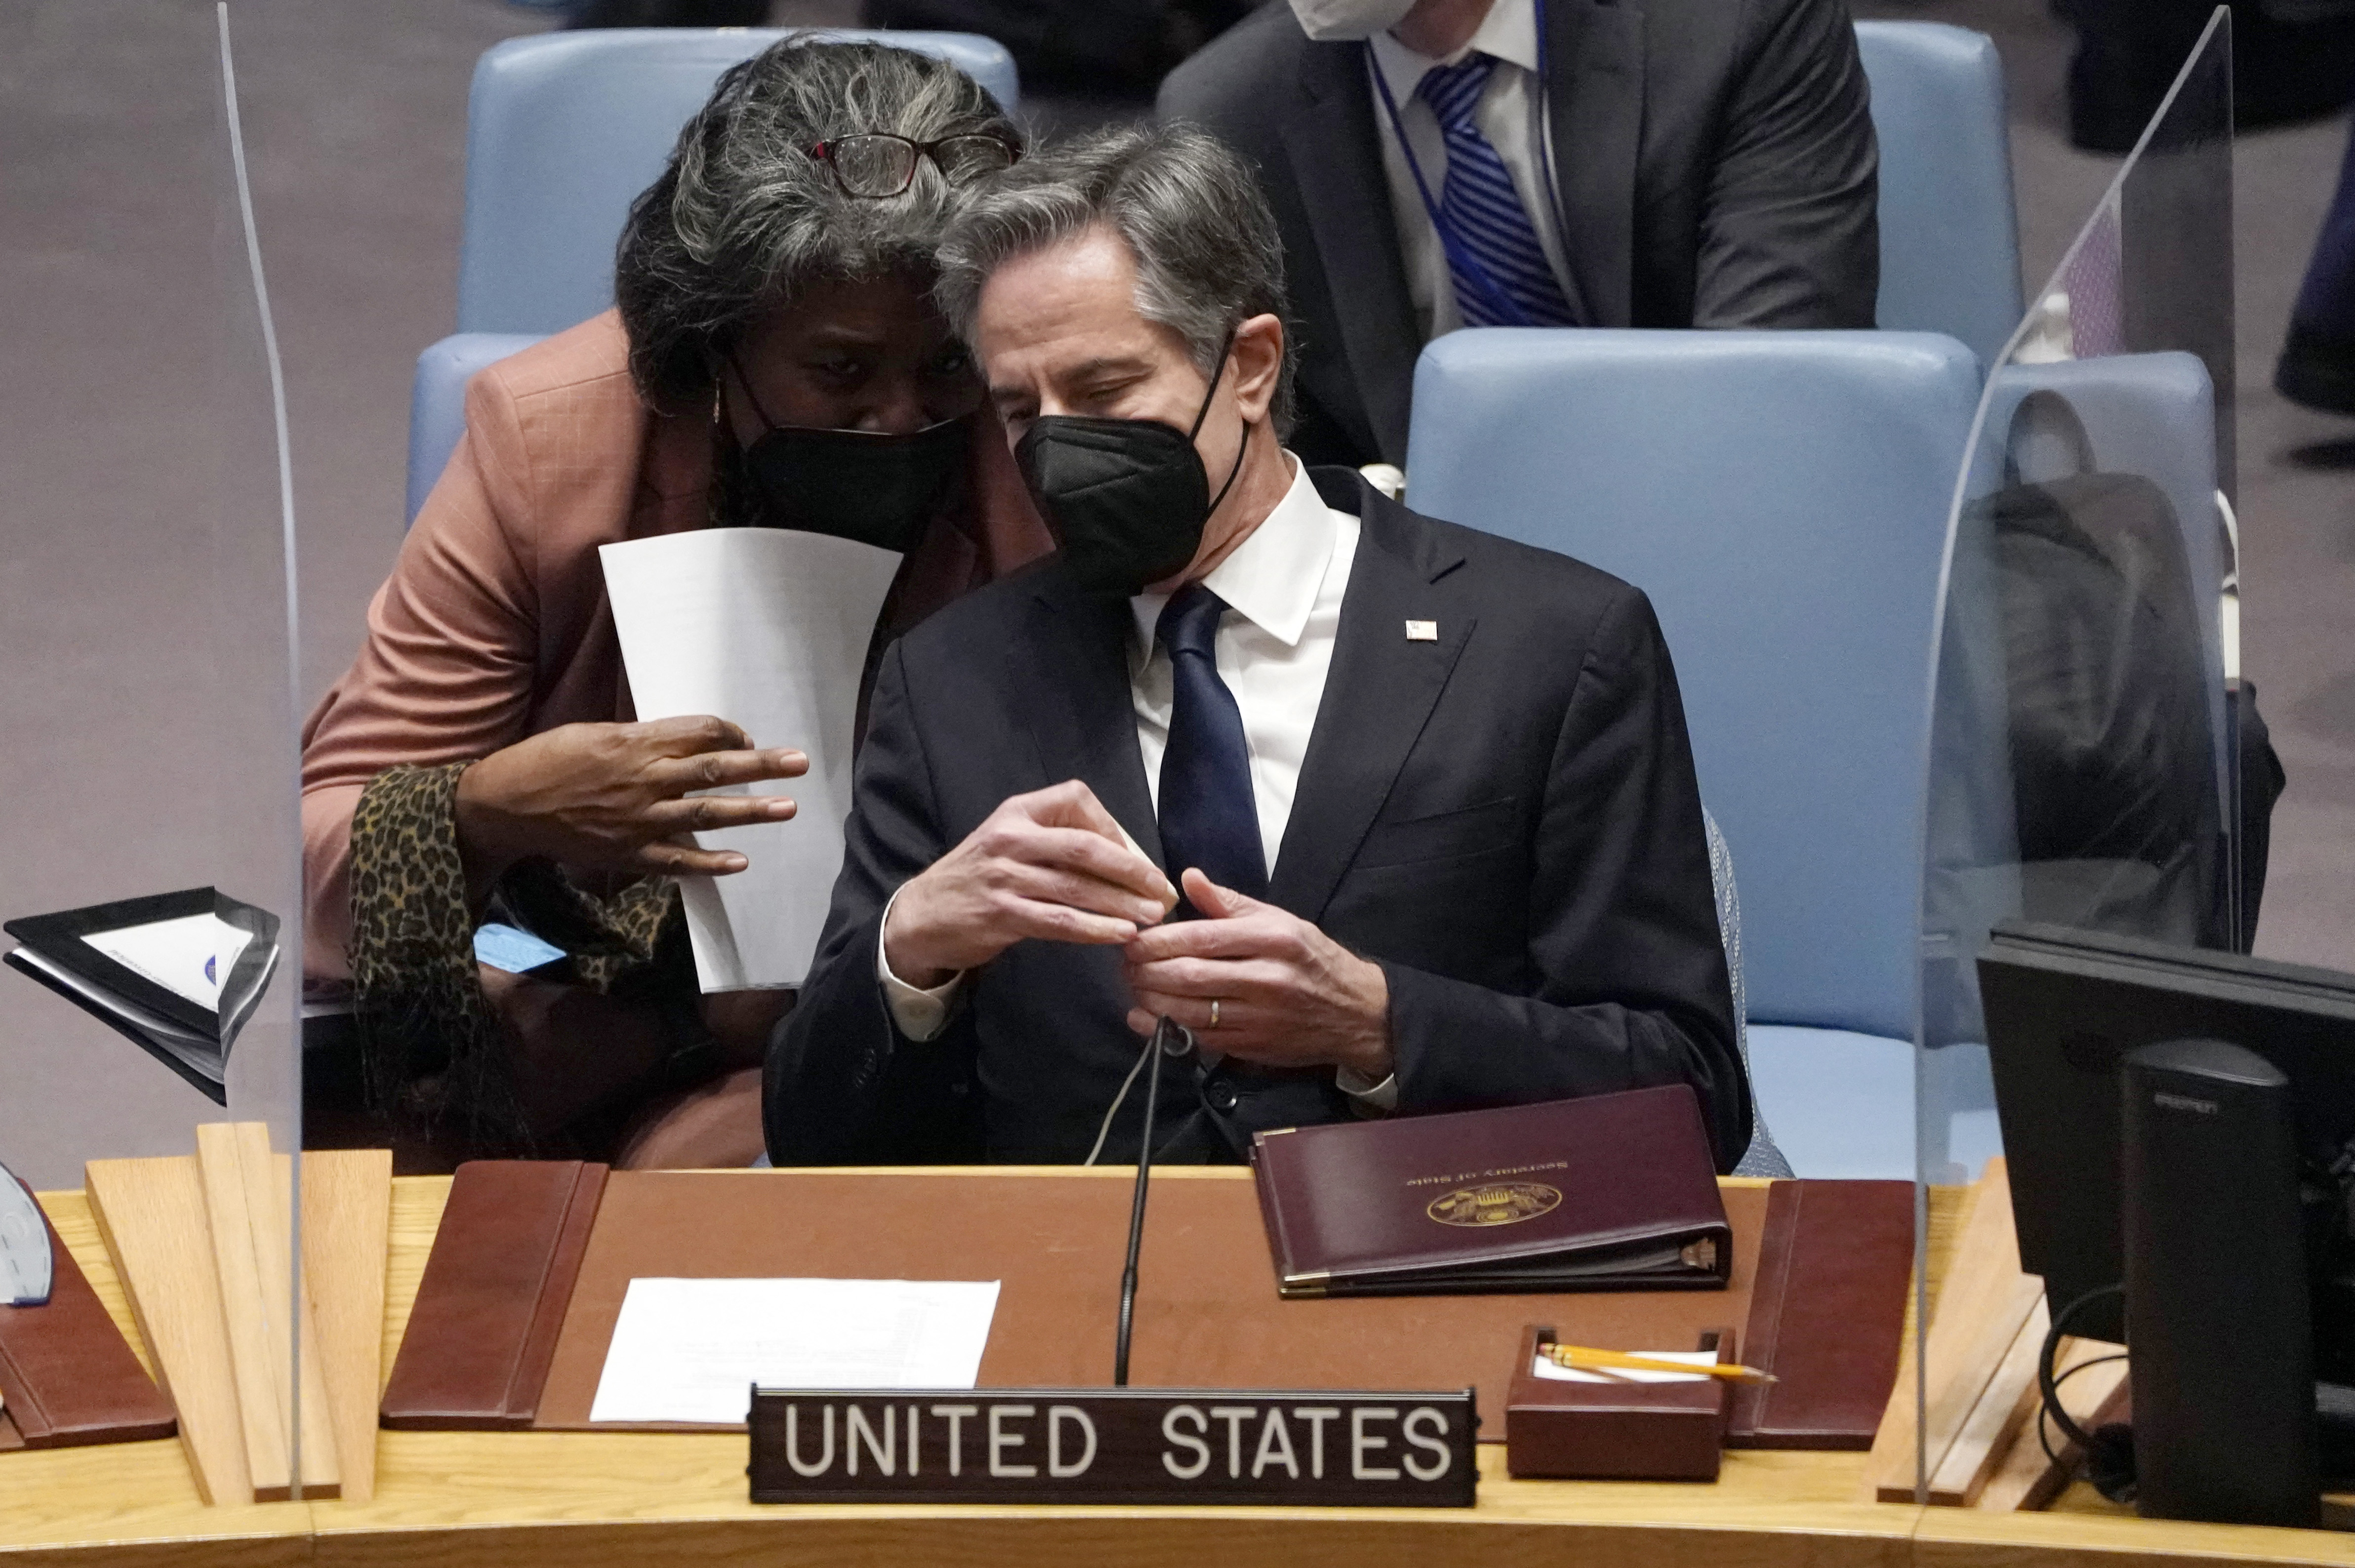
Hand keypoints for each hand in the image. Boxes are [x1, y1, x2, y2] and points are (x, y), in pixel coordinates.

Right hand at [455, 716, 806, 881]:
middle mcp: (643, 779)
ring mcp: (638, 820)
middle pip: (714, 768)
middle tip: (799, 762)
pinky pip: (676, 861)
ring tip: (789, 807)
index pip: (699, 732)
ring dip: (751, 811)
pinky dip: (709, 864)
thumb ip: (641, 738)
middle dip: (761, 764)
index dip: (730, 732)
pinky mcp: (628, 853)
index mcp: (634, 743)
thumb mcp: (595, 732)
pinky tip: (740, 863)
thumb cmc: (549, 760)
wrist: (507, 805)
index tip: (747, 737)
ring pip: (705, 814)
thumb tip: (684, 739)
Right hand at [884, 780, 1177, 987]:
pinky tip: (1119, 935)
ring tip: (1152, 917)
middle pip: (1084, 847)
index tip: (1136, 855)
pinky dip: (1094, 929)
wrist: (923, 915)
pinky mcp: (1000, 913)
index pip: (1076, 800)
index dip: (1113, 826)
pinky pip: (1058, 921)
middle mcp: (1010, 837)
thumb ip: (1058, 845)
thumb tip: (1127, 863)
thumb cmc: (980, 878)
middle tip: (1161, 889)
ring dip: (1120, 903)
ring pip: (1075, 887)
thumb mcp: (1011, 844)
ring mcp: (1003, 876)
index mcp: (1018, 812)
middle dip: (1131, 869)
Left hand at [1122, 869, 1393, 1080]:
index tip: (1134, 937)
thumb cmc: (1313, 960)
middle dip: (1147, 969)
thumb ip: (1230, 903)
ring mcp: (1259, 1017)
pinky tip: (1145, 1016)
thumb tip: (1187, 878)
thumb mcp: (1281, 921)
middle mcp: (1267, 978)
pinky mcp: (1252, 1046)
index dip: (1159, 940)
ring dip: (1150, 998)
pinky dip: (1164, 1028)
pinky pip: (1199, 1039)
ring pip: (1189, 1010)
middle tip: (1127, 961)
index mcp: (1273, 939)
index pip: (1203, 937)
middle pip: (1190, 974)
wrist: (1355, 1013)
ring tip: (1133, 984)